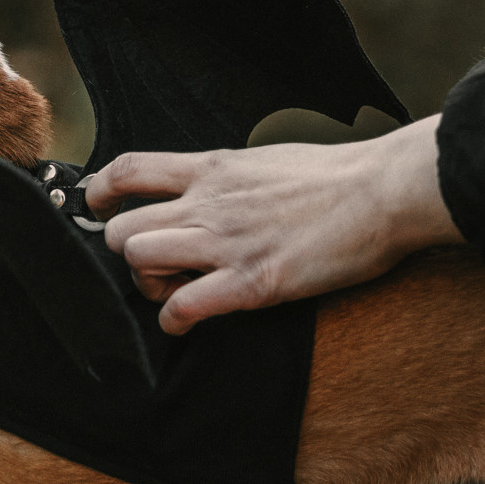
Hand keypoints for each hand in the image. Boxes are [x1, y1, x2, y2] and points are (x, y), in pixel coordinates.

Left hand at [85, 114, 462, 333]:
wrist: (384, 190)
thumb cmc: (338, 178)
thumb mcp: (267, 161)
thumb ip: (230, 177)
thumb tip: (214, 189)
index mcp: (213, 168)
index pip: (128, 170)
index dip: (100, 192)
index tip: (100, 207)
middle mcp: (209, 203)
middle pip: (123, 229)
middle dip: (127, 255)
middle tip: (155, 268)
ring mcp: (227, 243)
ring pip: (141, 262)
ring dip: (147, 286)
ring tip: (173, 293)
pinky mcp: (252, 282)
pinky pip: (183, 307)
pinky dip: (174, 321)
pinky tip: (187, 323)